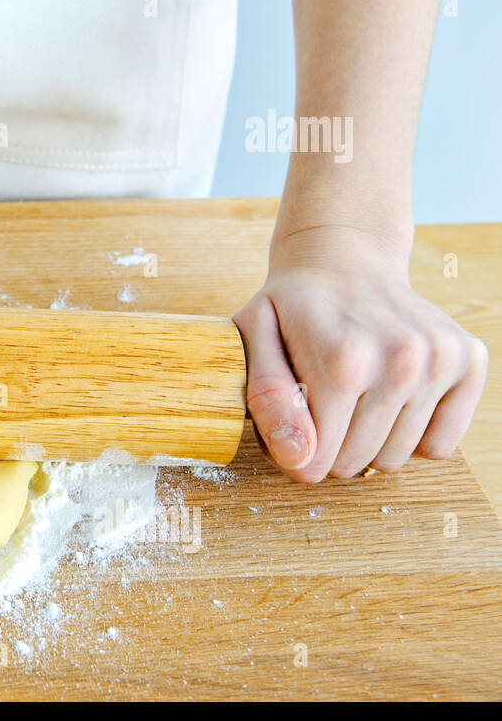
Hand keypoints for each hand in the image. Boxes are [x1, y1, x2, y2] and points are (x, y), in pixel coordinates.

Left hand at [233, 226, 486, 481]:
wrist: (344, 259)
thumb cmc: (291, 306)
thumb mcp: (253, 339)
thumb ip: (268, 399)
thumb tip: (301, 460)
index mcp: (343, 359)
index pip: (318, 458)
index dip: (296, 450)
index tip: (290, 422)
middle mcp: (402, 359)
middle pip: (358, 461)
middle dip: (330, 447)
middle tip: (319, 404)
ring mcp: (440, 359)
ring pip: (397, 457)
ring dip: (369, 441)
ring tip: (352, 395)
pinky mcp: (468, 361)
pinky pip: (441, 444)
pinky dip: (412, 434)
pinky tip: (388, 397)